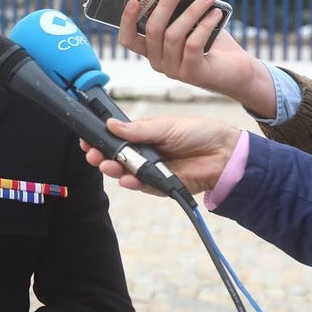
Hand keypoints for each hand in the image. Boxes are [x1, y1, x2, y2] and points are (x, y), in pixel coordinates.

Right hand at [81, 116, 241, 195]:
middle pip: (116, 157)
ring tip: (106, 165)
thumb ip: (138, 129)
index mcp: (144, 136)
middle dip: (101, 156)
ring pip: (125, 173)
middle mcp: (145, 154)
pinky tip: (126, 179)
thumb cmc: (199, 133)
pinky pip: (143, 186)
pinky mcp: (161, 186)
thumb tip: (111, 125)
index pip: (116, 138)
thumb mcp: (166, 125)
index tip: (88, 139)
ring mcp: (152, 170)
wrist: (224, 153)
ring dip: (114, 170)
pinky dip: (133, 183)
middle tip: (93, 154)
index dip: (101, 139)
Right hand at [117, 0, 276, 118]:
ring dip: (192, 11)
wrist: (237, 70)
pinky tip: (216, 13)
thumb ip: (179, 13)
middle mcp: (158, 62)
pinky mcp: (192, 74)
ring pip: (173, 35)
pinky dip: (204, 25)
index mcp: (152, 50)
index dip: (126, 20)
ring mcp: (173, 70)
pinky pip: (192, 44)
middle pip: (153, 30)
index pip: (128, 39)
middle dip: (166, 3)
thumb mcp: (191, 25)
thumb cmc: (212, 43)